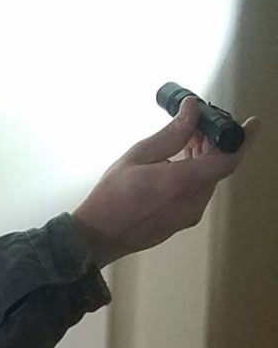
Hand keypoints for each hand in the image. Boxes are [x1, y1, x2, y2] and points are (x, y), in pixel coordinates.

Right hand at [72, 97, 256, 267]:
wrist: (96, 237)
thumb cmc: (110, 199)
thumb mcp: (137, 156)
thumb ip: (170, 134)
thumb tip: (192, 111)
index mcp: (180, 184)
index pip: (227, 160)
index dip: (243, 140)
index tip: (251, 124)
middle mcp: (191, 202)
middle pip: (218, 167)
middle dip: (216, 142)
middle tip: (201, 124)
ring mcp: (189, 215)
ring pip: (209, 179)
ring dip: (205, 157)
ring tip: (187, 139)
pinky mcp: (183, 221)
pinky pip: (199, 191)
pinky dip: (197, 172)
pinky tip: (180, 161)